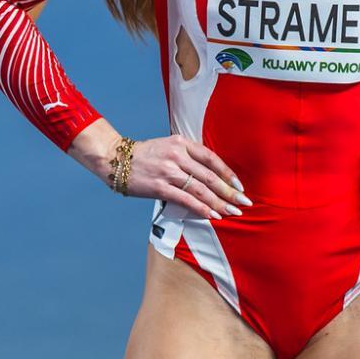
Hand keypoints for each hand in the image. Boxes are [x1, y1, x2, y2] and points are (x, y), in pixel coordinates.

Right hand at [71, 123, 247, 220]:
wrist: (115, 159)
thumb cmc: (144, 155)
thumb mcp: (168, 147)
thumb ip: (188, 157)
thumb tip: (210, 178)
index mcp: (181, 142)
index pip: (212, 158)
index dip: (228, 173)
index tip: (239, 185)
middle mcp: (177, 155)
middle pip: (210, 176)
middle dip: (229, 191)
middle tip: (243, 202)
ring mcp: (169, 171)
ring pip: (201, 189)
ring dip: (219, 203)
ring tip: (232, 211)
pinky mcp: (160, 187)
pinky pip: (186, 199)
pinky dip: (201, 208)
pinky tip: (212, 215)